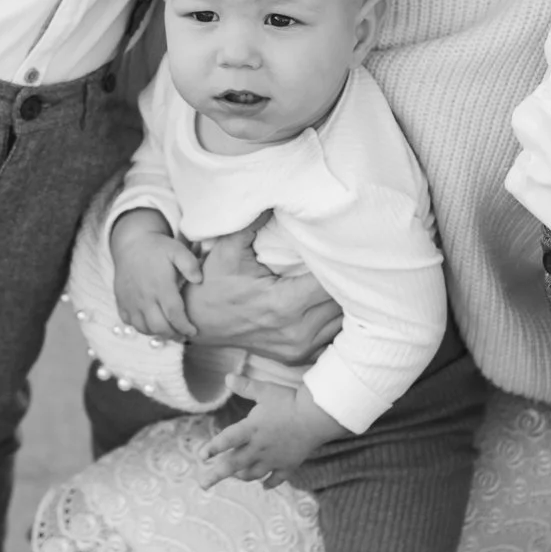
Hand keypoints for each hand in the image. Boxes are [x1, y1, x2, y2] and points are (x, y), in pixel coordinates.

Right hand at [110, 223, 201, 340]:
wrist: (131, 243)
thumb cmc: (157, 248)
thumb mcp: (177, 249)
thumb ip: (190, 264)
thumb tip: (199, 280)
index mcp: (160, 286)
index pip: (174, 314)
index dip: (184, 327)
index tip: (193, 331)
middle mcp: (144, 297)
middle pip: (159, 327)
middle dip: (173, 335)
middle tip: (183, 335)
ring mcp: (130, 301)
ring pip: (144, 328)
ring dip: (158, 334)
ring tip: (169, 331)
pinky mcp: (121, 302)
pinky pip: (130, 323)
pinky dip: (141, 327)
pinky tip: (151, 323)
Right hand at [185, 214, 343, 361]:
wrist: (198, 321)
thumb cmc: (215, 282)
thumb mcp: (229, 248)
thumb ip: (253, 222)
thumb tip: (274, 195)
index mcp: (283, 304)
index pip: (331, 284)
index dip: (341, 265)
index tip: (346, 248)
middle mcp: (296, 330)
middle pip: (342, 304)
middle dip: (348, 281)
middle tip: (352, 259)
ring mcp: (299, 347)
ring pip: (342, 323)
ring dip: (346, 302)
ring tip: (348, 278)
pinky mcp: (299, 356)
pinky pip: (331, 338)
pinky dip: (336, 321)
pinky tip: (336, 301)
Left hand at [197, 387, 340, 488]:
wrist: (316, 416)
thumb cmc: (290, 401)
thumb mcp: (265, 390)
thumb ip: (246, 386)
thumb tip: (227, 377)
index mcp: (251, 429)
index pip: (226, 440)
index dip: (212, 448)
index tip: (200, 456)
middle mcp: (259, 447)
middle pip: (234, 464)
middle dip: (216, 475)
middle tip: (203, 484)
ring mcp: (273, 458)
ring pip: (252, 473)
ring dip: (241, 476)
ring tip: (235, 477)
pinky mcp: (288, 464)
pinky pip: (276, 479)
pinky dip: (269, 484)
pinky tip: (264, 486)